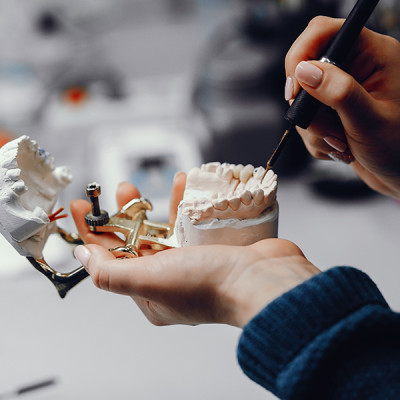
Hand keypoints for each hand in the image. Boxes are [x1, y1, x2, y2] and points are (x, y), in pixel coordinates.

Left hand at [71, 181, 318, 327]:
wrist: (265, 279)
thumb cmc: (211, 284)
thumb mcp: (150, 280)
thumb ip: (111, 272)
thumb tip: (83, 257)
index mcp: (150, 294)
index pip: (111, 262)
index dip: (93, 234)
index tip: (83, 208)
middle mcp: (170, 280)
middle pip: (138, 241)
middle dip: (125, 214)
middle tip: (121, 189)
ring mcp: (193, 263)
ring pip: (164, 229)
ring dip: (155, 205)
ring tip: (150, 185)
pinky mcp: (212, 247)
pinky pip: (190, 221)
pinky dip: (184, 202)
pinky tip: (183, 183)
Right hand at [285, 16, 399, 198]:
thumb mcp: (370, 121)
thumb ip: (339, 92)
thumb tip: (305, 71)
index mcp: (373, 55)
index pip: (323, 33)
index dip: (301, 56)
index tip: (295, 89)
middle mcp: (355, 69)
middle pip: (305, 71)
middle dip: (308, 108)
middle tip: (326, 128)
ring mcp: (341, 92)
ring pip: (303, 102)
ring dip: (314, 130)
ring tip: (341, 144)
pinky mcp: (332, 112)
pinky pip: (306, 121)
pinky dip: (316, 140)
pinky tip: (339, 148)